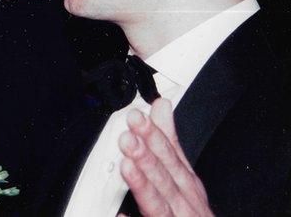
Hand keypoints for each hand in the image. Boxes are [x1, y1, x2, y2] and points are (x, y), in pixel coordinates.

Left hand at [117, 98, 212, 216]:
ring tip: (126, 167)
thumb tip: (161, 105)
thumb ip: (169, 140)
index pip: (170, 155)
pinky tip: (120, 215)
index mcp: (185, 183)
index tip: (137, 117)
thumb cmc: (190, 211)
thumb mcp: (184, 173)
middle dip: (146, 157)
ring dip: (142, 185)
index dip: (153, 136)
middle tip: (128, 139)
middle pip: (164, 178)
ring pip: (157, 204)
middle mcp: (183, 202)